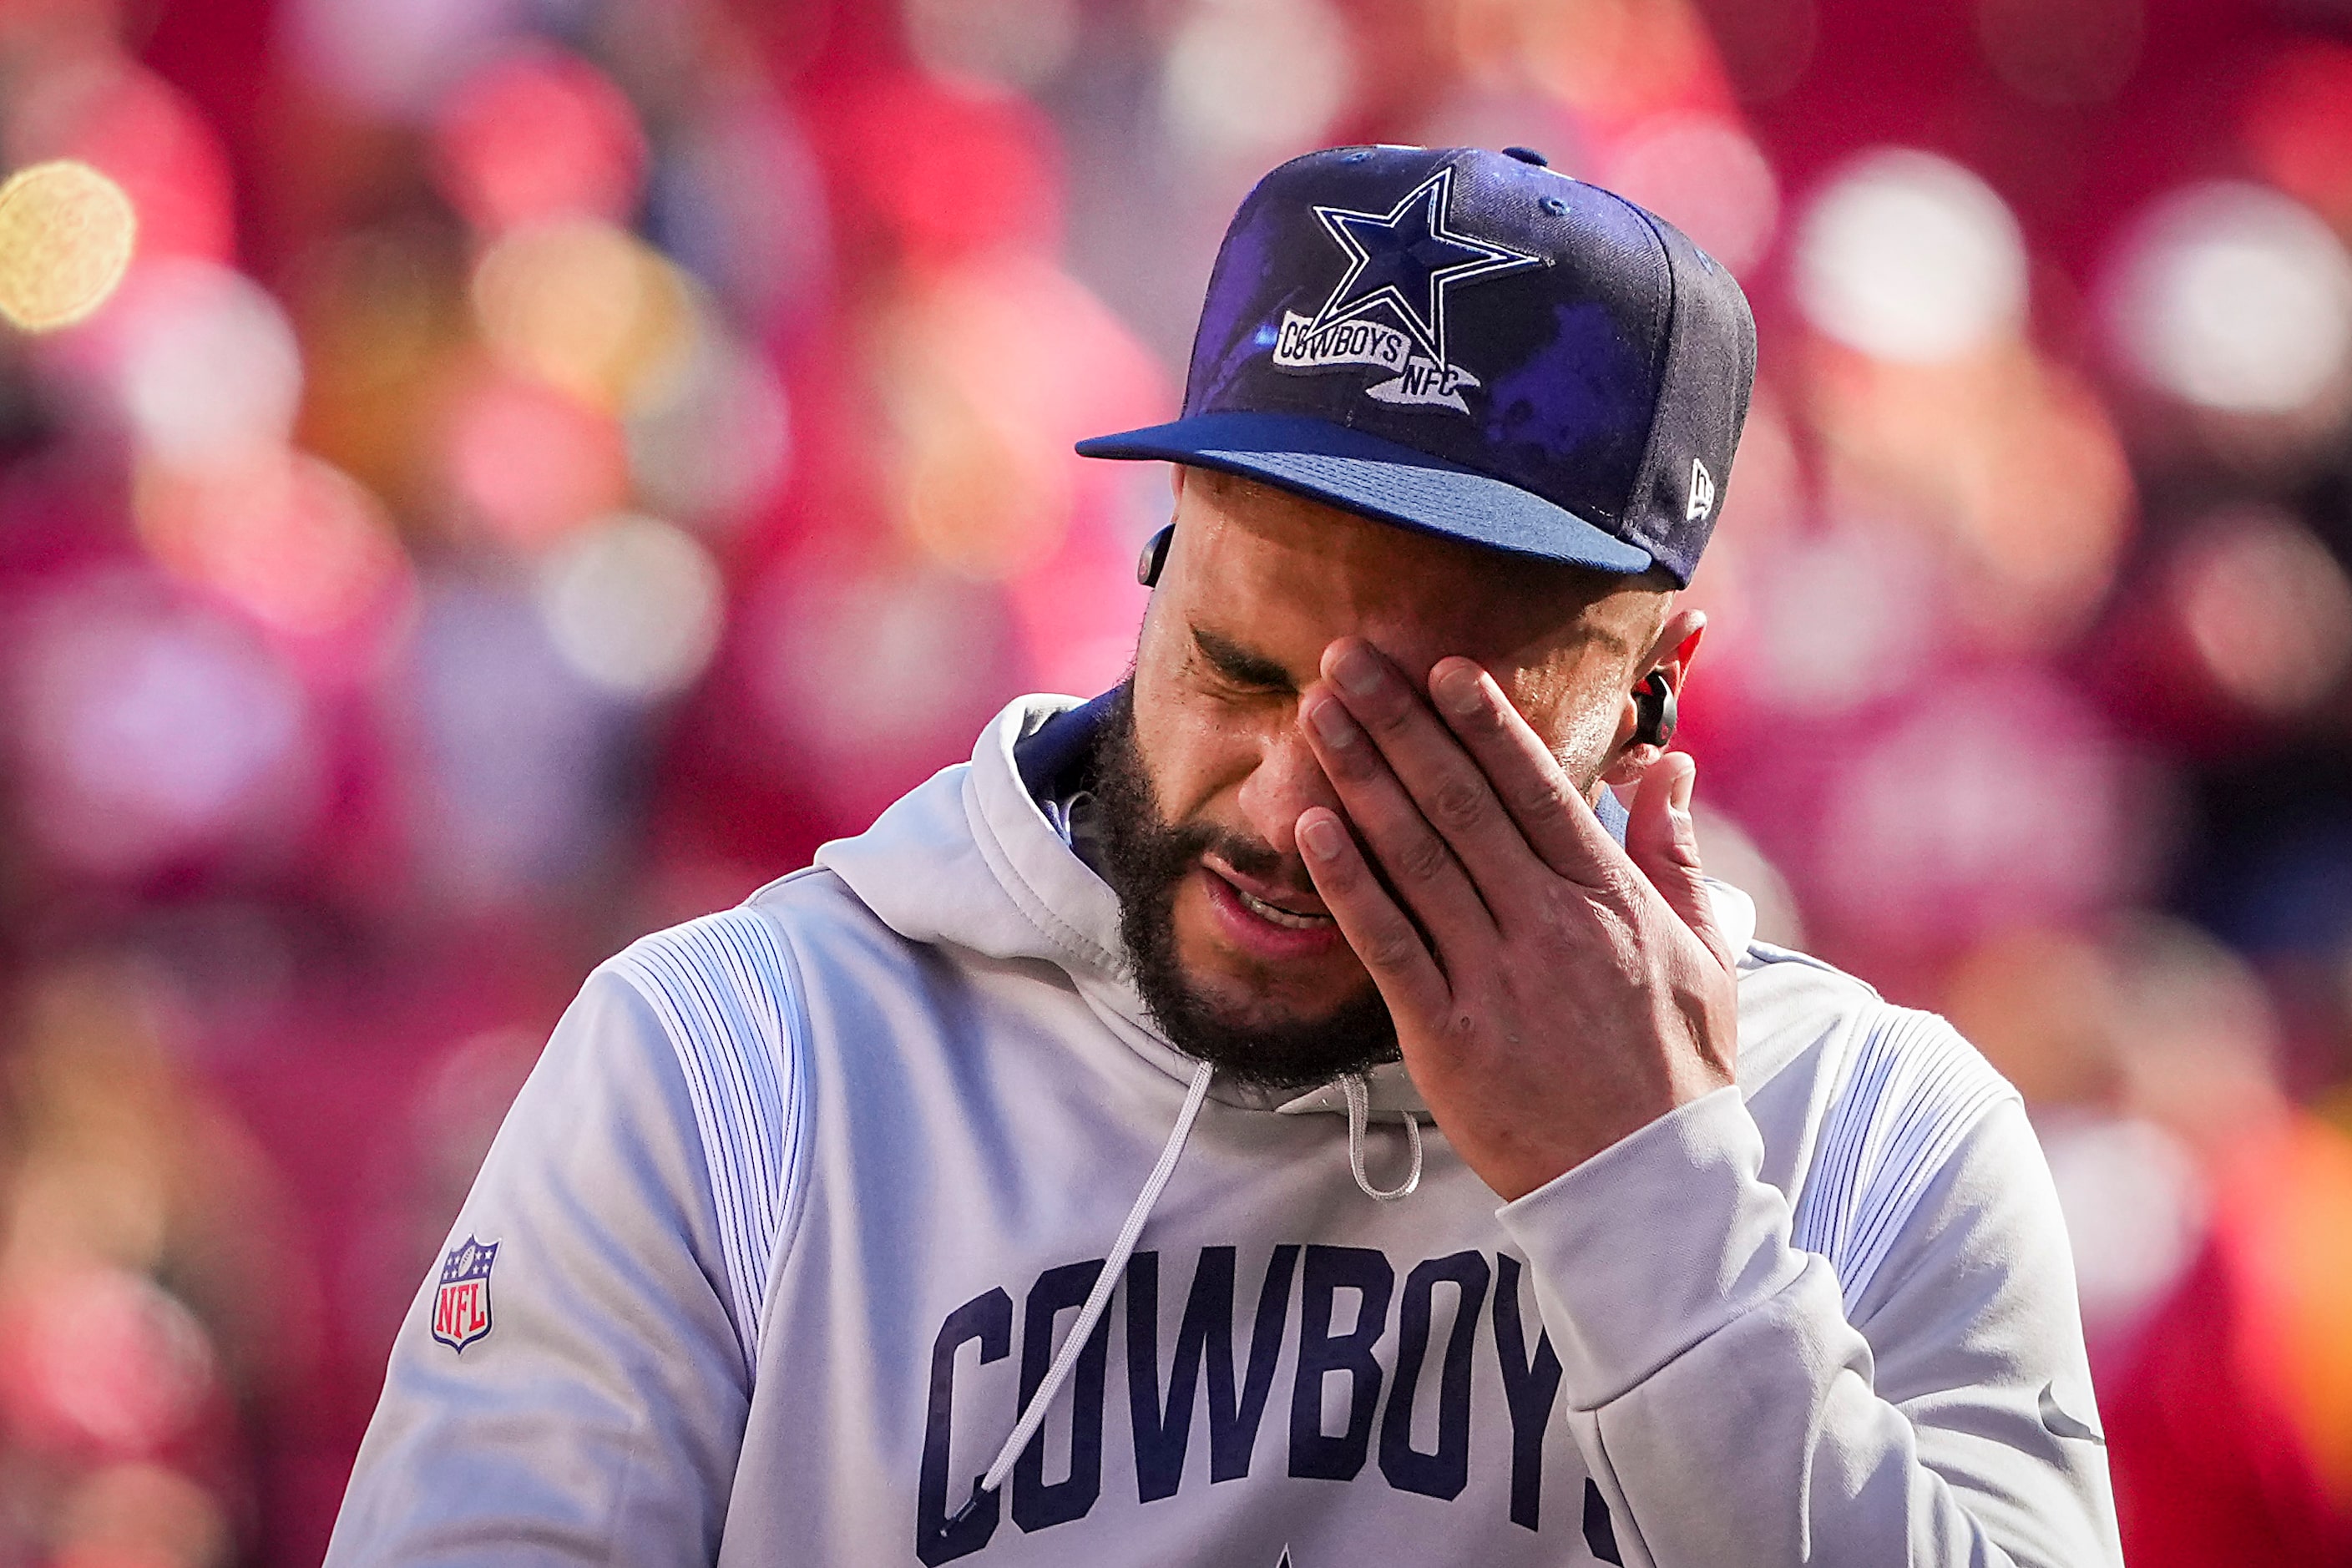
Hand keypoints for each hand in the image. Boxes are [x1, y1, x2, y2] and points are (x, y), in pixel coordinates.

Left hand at [1294, 638, 1739, 1201]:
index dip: (1483, 723)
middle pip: (1460, 804)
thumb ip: (1676, 853)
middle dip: (1398, 725)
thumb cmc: (1675, 1069)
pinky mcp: (1446, 1035)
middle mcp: (1547, 925)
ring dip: (1359, 778)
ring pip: (1415, 859)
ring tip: (1316, 716)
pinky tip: (1309, 826)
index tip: (1440, 667)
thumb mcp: (1704, 952)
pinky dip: (1347, 882)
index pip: (1538, 789)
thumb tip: (1671, 766)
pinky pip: (1386, 945)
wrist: (1647, 1188)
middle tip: (1348, 659)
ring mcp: (1494, 978)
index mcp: (1608, 899)